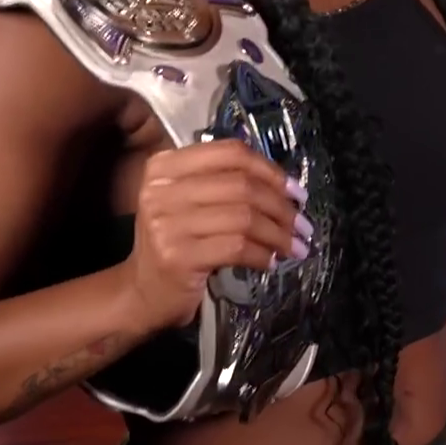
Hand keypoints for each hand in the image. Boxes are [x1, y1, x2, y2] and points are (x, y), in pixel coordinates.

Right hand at [118, 138, 312, 333]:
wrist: (143, 291)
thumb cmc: (176, 241)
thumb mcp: (191, 202)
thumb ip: (227, 183)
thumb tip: (287, 186)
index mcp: (165, 166)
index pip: (231, 153)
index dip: (270, 170)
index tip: (295, 191)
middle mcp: (161, 189)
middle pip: (242, 186)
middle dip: (281, 207)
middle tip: (302, 225)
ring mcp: (166, 223)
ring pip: (244, 218)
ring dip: (279, 234)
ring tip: (295, 246)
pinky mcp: (177, 256)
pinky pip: (237, 247)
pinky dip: (262, 254)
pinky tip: (270, 261)